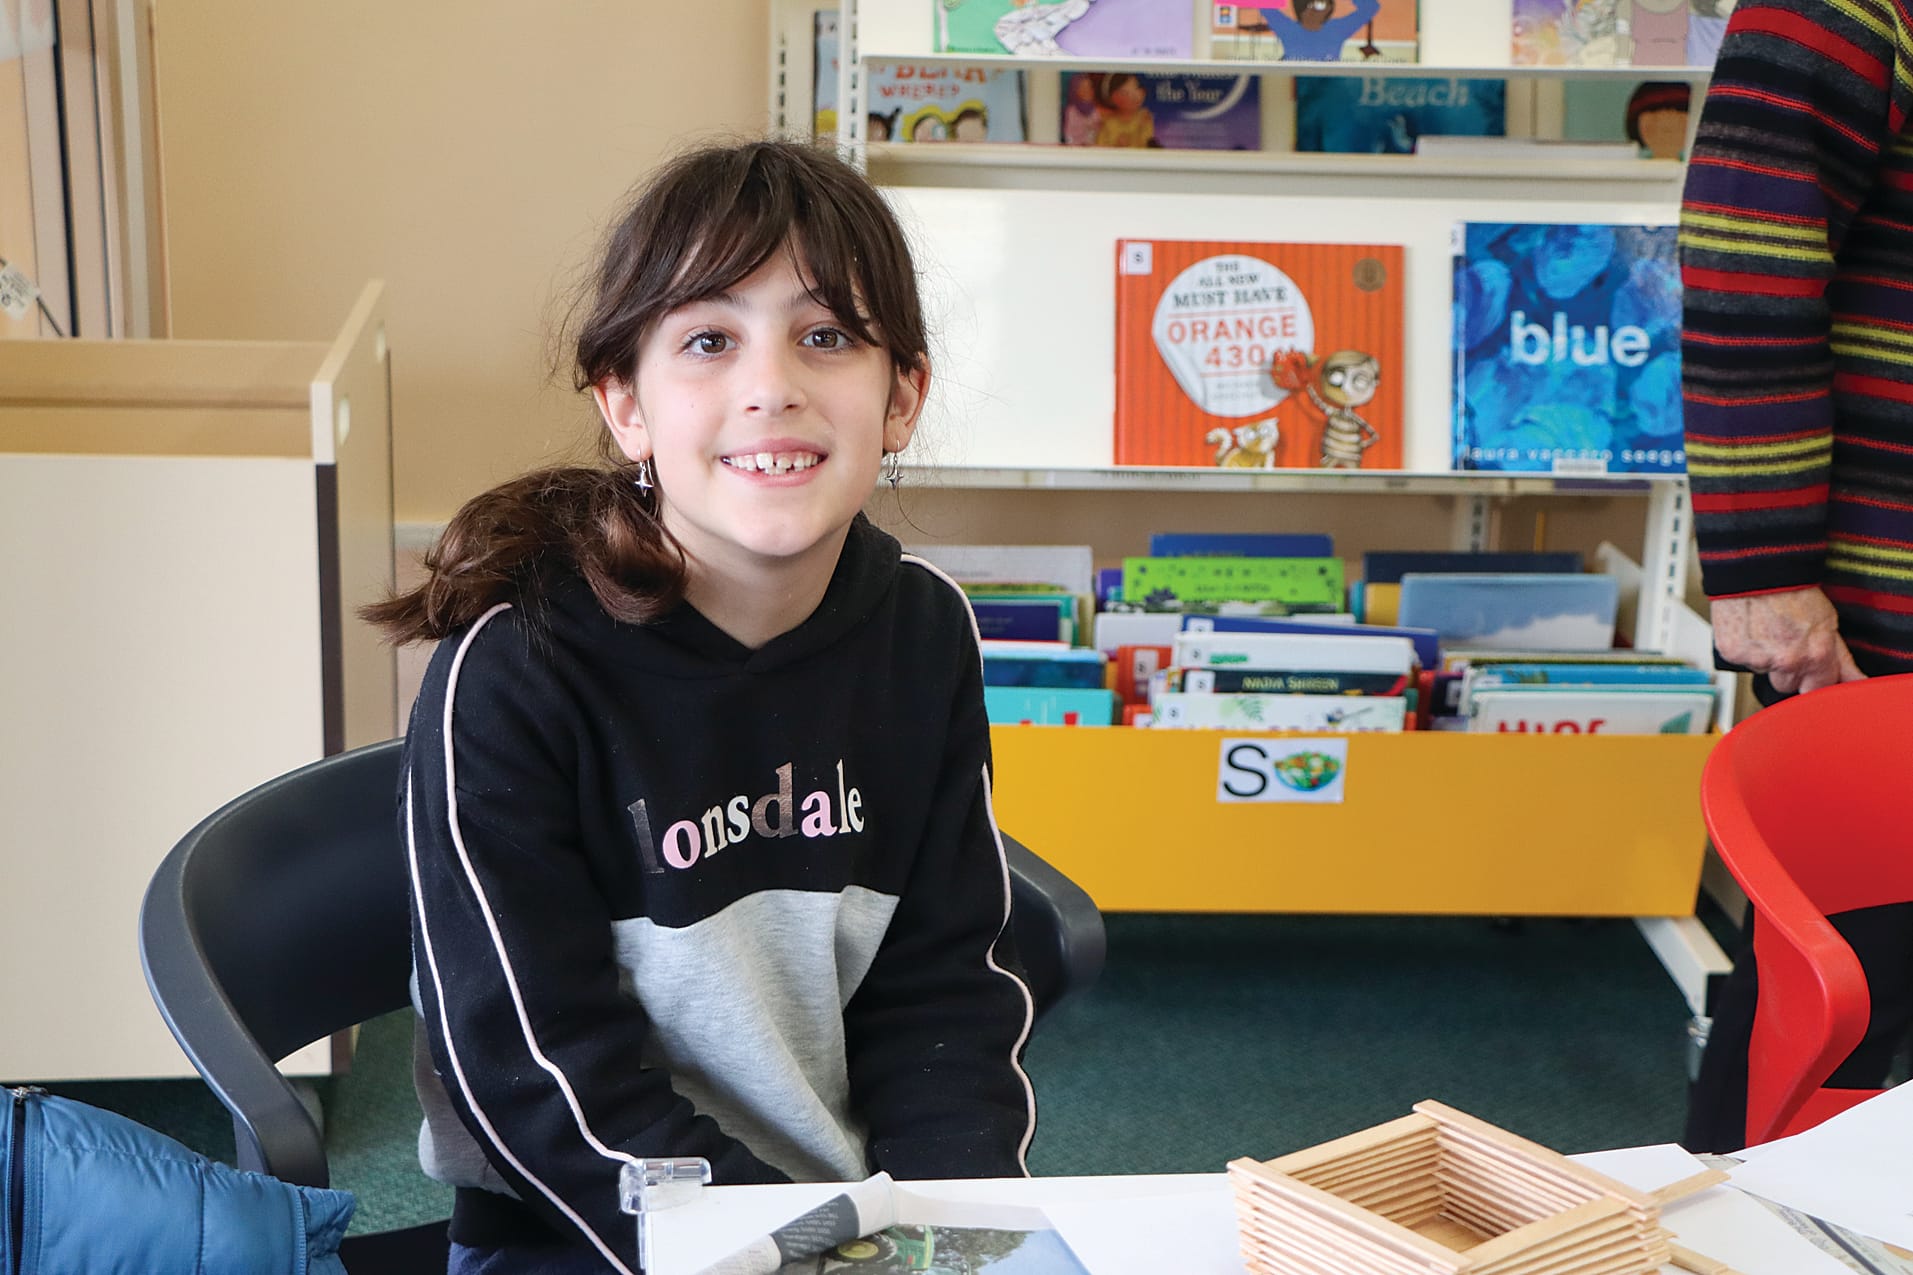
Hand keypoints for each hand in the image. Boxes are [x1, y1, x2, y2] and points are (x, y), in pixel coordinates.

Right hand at [1709, 588, 1865, 694]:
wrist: (1758, 569)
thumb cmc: (1793, 590)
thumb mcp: (1828, 621)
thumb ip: (1841, 658)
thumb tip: (1855, 680)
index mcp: (1815, 657)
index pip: (1817, 690)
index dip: (1814, 677)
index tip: (1811, 667)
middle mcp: (1786, 662)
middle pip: (1787, 685)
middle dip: (1787, 671)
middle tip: (1785, 643)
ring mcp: (1757, 659)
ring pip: (1762, 672)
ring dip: (1764, 658)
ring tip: (1766, 631)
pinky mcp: (1732, 653)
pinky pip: (1740, 661)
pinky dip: (1744, 648)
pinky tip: (1750, 629)